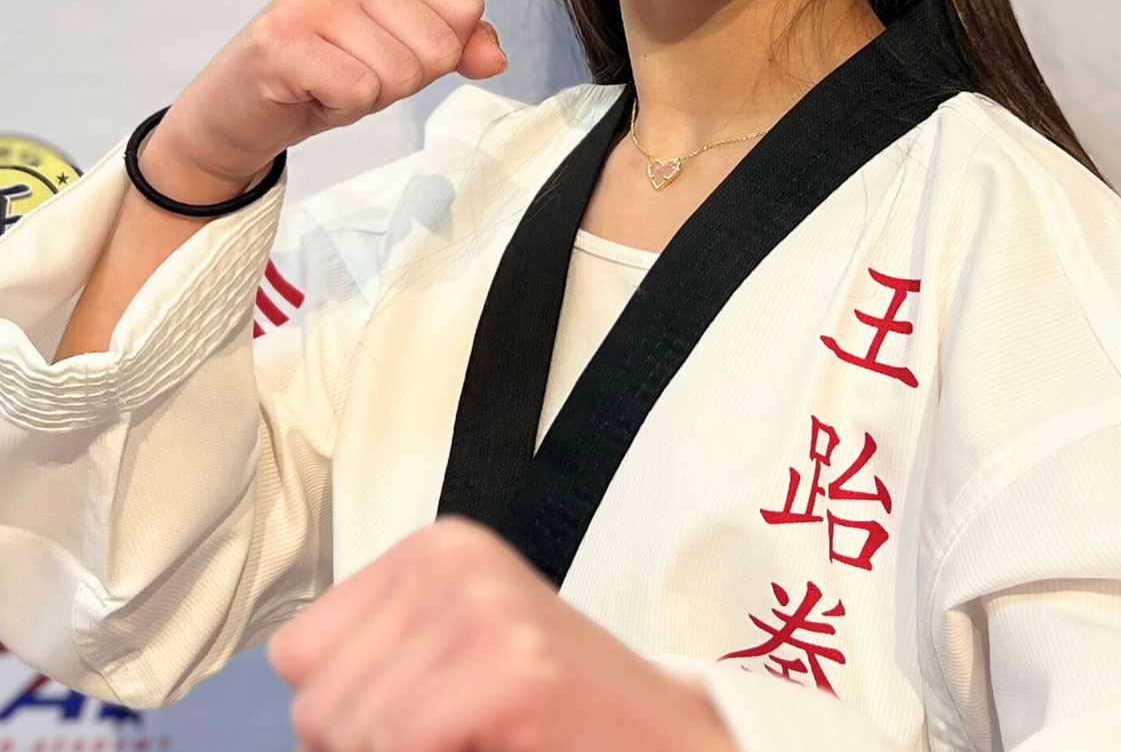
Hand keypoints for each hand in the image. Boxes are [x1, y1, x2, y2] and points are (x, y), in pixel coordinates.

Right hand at [145, 0, 506, 196]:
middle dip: (403, 80)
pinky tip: (309, 93)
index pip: (466, 8)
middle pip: (439, 45)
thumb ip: (459, 44)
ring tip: (328, 81)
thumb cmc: (324, 72)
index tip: (383, 50)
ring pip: (401, 73)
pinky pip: (360, 92)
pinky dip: (340, 109)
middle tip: (351, 72)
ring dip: (369, 97)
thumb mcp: (403, 52)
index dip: (437, 51)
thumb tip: (495, 57)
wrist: (239, 110)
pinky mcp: (281, 41)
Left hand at [267, 519, 735, 751]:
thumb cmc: (553, 711)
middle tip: (453, 739)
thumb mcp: (453, 653)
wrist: (664, 736)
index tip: (411, 725)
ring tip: (476, 740)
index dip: (340, 716)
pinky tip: (495, 744)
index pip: (297, 655)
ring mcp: (483, 608)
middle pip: (317, 707)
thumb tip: (304, 720)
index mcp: (432, 548)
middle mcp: (451, 560)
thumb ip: (375, 665)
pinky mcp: (509, 669)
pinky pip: (403, 746)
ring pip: (351, 735)